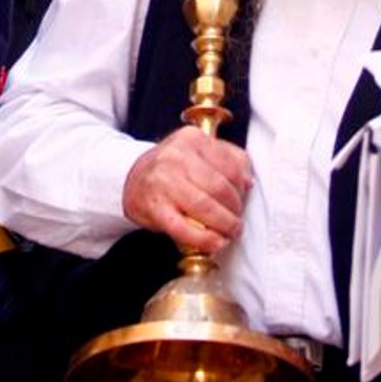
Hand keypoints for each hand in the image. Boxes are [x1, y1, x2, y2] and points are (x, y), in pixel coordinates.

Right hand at [122, 126, 252, 251]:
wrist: (132, 179)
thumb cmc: (173, 167)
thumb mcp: (199, 150)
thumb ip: (228, 158)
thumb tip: (248, 181)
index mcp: (192, 138)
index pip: (230, 166)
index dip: (242, 188)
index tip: (243, 199)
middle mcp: (177, 156)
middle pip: (220, 188)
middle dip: (235, 210)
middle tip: (237, 221)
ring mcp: (164, 182)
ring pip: (206, 208)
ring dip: (225, 226)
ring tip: (230, 233)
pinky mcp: (155, 208)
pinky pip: (185, 229)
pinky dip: (205, 240)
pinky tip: (215, 243)